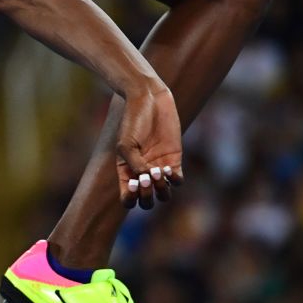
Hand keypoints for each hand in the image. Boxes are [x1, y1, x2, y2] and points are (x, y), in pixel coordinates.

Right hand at [116, 84, 183, 209]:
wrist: (149, 100)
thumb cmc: (133, 120)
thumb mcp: (127, 144)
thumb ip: (135, 165)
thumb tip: (146, 181)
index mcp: (126, 172)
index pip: (128, 199)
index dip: (131, 198)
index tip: (133, 182)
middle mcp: (142, 173)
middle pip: (146, 201)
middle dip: (146, 196)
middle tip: (146, 177)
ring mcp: (158, 167)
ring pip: (163, 194)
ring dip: (161, 189)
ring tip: (158, 172)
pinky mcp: (174, 160)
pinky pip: (177, 180)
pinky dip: (174, 179)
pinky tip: (168, 169)